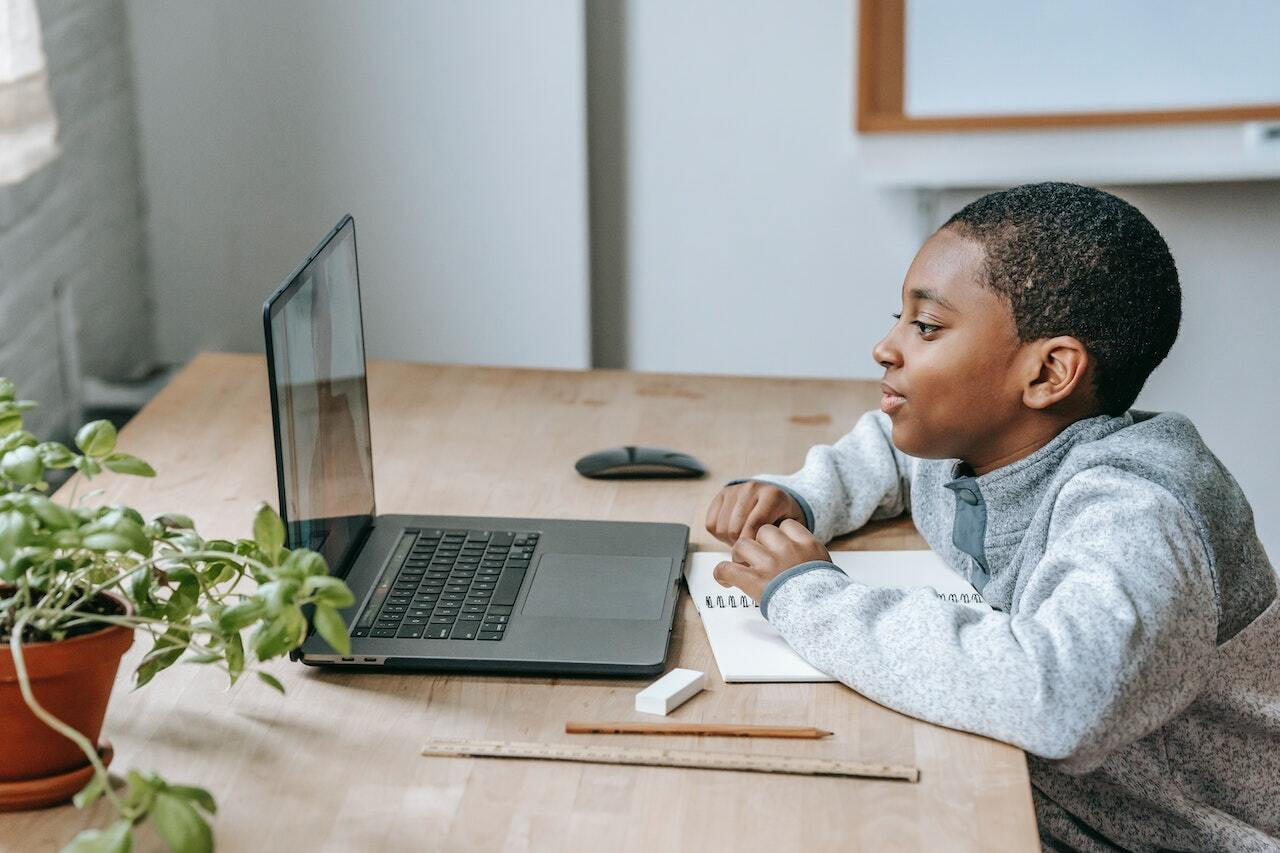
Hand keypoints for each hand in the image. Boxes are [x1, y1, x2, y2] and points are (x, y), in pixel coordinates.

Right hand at [705, 481, 804, 545]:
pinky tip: (733, 532)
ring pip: (721, 528)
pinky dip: (719, 534)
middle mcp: (752, 488)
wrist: (777, 499)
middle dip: (741, 545)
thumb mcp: (790, 529)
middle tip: (751, 549)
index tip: (758, 555)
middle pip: (734, 529)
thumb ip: (780, 540)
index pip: (755, 525)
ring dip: (730, 540)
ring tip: (743, 539)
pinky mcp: (721, 494)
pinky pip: (711, 523)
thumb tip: (762, 557)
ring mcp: (735, 489)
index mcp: (773, 495)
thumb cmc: (784, 519)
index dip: (753, 545)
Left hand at [713, 519, 830, 602]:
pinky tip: (726, 580)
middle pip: (763, 531)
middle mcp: (788, 550)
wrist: (823, 616)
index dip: (779, 535)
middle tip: (759, 559)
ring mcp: (770, 564)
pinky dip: (722, 574)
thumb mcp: (825, 568)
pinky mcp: (754, 580)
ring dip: (740, 555)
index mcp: (808, 545)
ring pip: (742, 544)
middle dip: (759, 543)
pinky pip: (727, 568)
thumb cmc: (825, 598)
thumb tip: (797, 557)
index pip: (786, 525)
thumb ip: (809, 556)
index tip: (777, 546)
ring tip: (743, 567)